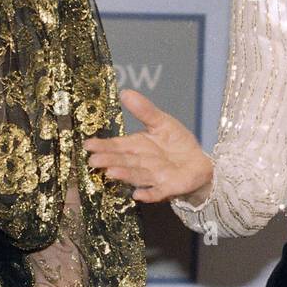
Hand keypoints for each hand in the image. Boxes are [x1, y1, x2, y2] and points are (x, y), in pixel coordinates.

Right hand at [82, 89, 212, 203]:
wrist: (199, 163)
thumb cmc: (176, 143)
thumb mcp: (162, 122)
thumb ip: (144, 110)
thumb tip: (125, 92)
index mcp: (137, 146)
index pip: (118, 146)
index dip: (104, 145)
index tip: (88, 144)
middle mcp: (142, 164)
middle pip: (124, 162)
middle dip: (110, 161)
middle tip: (93, 160)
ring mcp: (154, 177)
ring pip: (137, 176)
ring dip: (125, 175)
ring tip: (111, 172)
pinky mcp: (169, 188)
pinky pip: (157, 192)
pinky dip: (149, 194)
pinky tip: (138, 194)